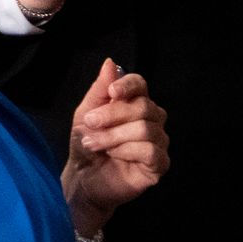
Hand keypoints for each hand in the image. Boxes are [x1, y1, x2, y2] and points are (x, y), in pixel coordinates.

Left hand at [62, 58, 168, 233]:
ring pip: (145, 129)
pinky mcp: (159, 164)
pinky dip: (127, 151)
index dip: (128, 85)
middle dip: (112, 115)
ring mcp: (158, 142)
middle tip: (90, 124)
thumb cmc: (87, 144)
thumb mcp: (85, 114)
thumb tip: (110, 63)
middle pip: (143, 106)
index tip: (111, 91)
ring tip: (95, 144)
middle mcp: (152, 119)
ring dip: (114, 136)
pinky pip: (150, 151)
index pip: (141, 85)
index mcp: (136, 103)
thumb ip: (99, 90)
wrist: (83, 179)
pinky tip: (115, 156)